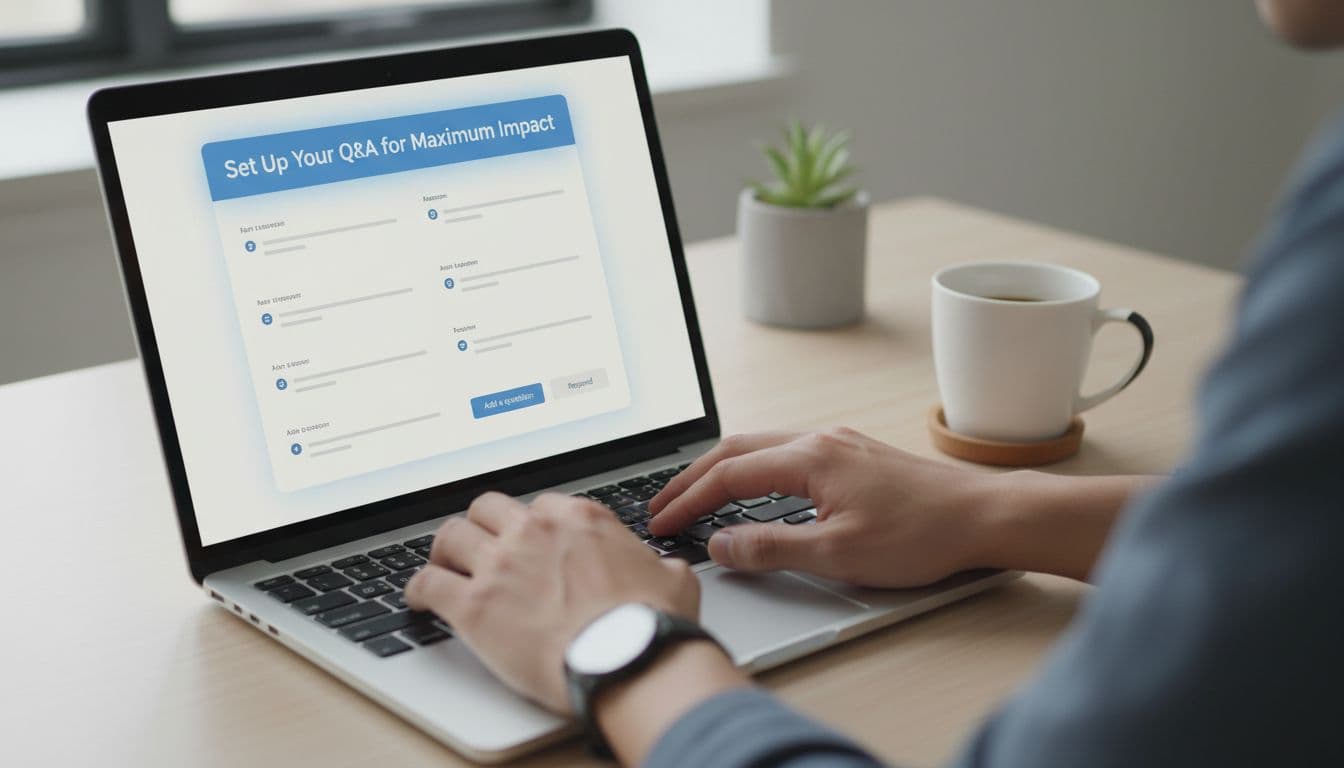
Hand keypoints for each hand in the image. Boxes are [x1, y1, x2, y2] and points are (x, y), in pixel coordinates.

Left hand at [406, 492, 701, 712]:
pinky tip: (419, 599)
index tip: (528, 540)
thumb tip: (665, 569)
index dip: (531, 525)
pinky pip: (427, 584)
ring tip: (443, 564)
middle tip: (480, 544)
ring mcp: (500, 565)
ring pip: (450, 535)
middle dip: (482, 525)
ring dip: (445, 550)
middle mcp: (535, 531)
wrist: (627, 659)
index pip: (541, 506)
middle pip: (488, 508)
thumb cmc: (650, 624)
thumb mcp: (673, 579)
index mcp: (580, 519)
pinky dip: (418, 590)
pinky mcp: (474, 606)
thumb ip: (660, 566)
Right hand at [648, 428, 1000, 586]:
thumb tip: (721, 544)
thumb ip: (771, 548)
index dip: (688, 501)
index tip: (662, 523)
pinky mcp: (855, 455)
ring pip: (762, 447)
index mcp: (809, 458)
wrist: (985, 516)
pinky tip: (754, 490)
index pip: (728, 475)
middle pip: (736, 450)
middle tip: (663, 506)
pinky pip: (786, 453)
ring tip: (696, 497)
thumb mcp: (838, 553)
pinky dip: (754, 469)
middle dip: (693, 479)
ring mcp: (839, 444)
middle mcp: (820, 440)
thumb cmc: (923, 533)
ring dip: (723, 471)